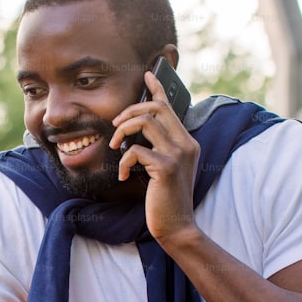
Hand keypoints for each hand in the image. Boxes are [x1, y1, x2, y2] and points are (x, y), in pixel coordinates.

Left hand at [108, 70, 200, 243]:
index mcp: (187, 142)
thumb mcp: (164, 170)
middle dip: (129, 112)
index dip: (157, 88)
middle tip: (115, 127)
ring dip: (123, 132)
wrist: (177, 227)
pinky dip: (125, 161)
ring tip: (115, 148)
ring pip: (145, 122)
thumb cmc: (166, 201)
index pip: (170, 107)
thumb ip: (158, 149)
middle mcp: (186, 143)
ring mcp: (179, 153)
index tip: (147, 75)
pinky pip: (136, 150)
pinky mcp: (167, 167)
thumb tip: (137, 132)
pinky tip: (125, 176)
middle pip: (156, 108)